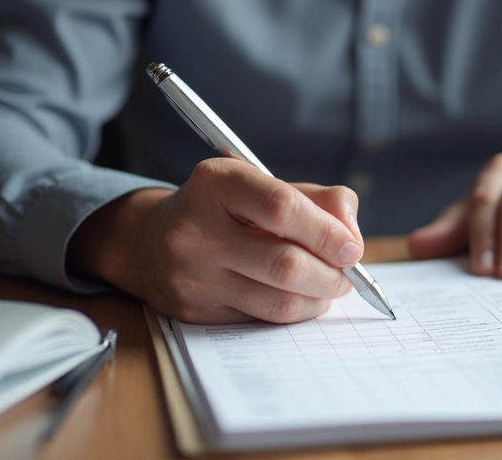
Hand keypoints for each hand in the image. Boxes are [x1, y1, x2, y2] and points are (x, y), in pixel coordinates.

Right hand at [69, 158, 363, 323]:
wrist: (149, 240)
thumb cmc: (223, 208)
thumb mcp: (264, 185)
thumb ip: (317, 200)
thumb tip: (352, 234)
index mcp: (216, 183)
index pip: (281, 208)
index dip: (326, 232)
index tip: (353, 248)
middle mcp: (196, 229)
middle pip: (284, 263)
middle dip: (331, 274)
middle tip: (348, 274)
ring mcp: (192, 274)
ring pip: (278, 301)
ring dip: (319, 298)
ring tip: (329, 286)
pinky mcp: (194, 311)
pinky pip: (262, 319)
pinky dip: (294, 312)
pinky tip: (300, 297)